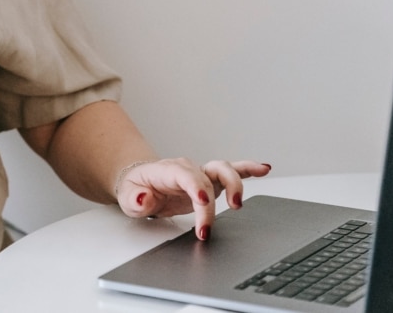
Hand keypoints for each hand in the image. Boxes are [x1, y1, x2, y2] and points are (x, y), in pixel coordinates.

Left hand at [115, 158, 271, 239]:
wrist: (141, 184)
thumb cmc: (136, 189)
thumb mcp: (128, 197)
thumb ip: (136, 199)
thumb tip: (144, 198)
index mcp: (168, 170)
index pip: (186, 176)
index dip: (197, 188)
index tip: (203, 203)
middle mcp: (188, 169)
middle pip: (208, 176)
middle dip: (213, 200)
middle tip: (210, 224)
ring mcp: (201, 174)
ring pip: (223, 170)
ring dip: (235, 184)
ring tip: (238, 204)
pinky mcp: (211, 182)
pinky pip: (233, 172)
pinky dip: (249, 170)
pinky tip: (264, 169)